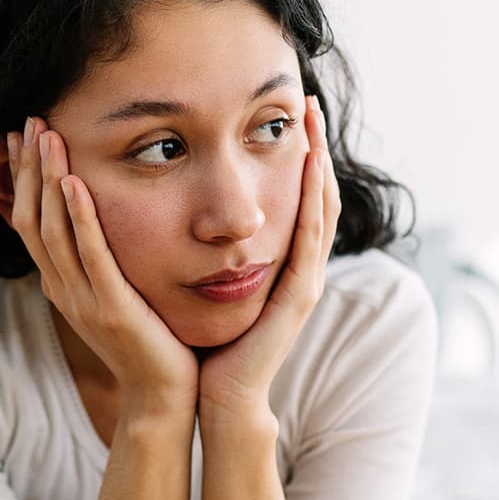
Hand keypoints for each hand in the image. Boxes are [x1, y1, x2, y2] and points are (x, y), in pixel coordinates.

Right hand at [8, 116, 197, 413]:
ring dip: (48, 180)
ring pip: (53, 231)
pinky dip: (80, 219)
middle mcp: (64, 290)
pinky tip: (75, 184)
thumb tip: (104, 219)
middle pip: (32, 219)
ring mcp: (84, 301)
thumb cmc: (152, 342)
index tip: (24, 136)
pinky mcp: (112, 309)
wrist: (165, 398)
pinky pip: (91, 257)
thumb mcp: (120, 294)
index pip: (31, 221)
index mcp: (63, 284)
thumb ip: (106, 260)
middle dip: (30, 168)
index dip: (25, 177)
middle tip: (30, 121)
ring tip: (47, 137)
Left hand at [198, 94, 340, 420]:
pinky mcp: (299, 296)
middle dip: (316, 146)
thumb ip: (202, 250)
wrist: (214, 396)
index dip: (297, 155)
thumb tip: (176, 211)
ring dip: (320, 160)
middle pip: (317, 193)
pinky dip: (314, 197)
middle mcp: (299, 267)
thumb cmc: (204, 342)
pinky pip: (311, 237)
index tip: (288, 113)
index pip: (296, 197)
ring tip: (312, 120)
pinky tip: (310, 164)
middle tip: (309, 103)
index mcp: (279, 262)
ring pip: (322, 207)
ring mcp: (304, 280)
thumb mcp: (204, 282)